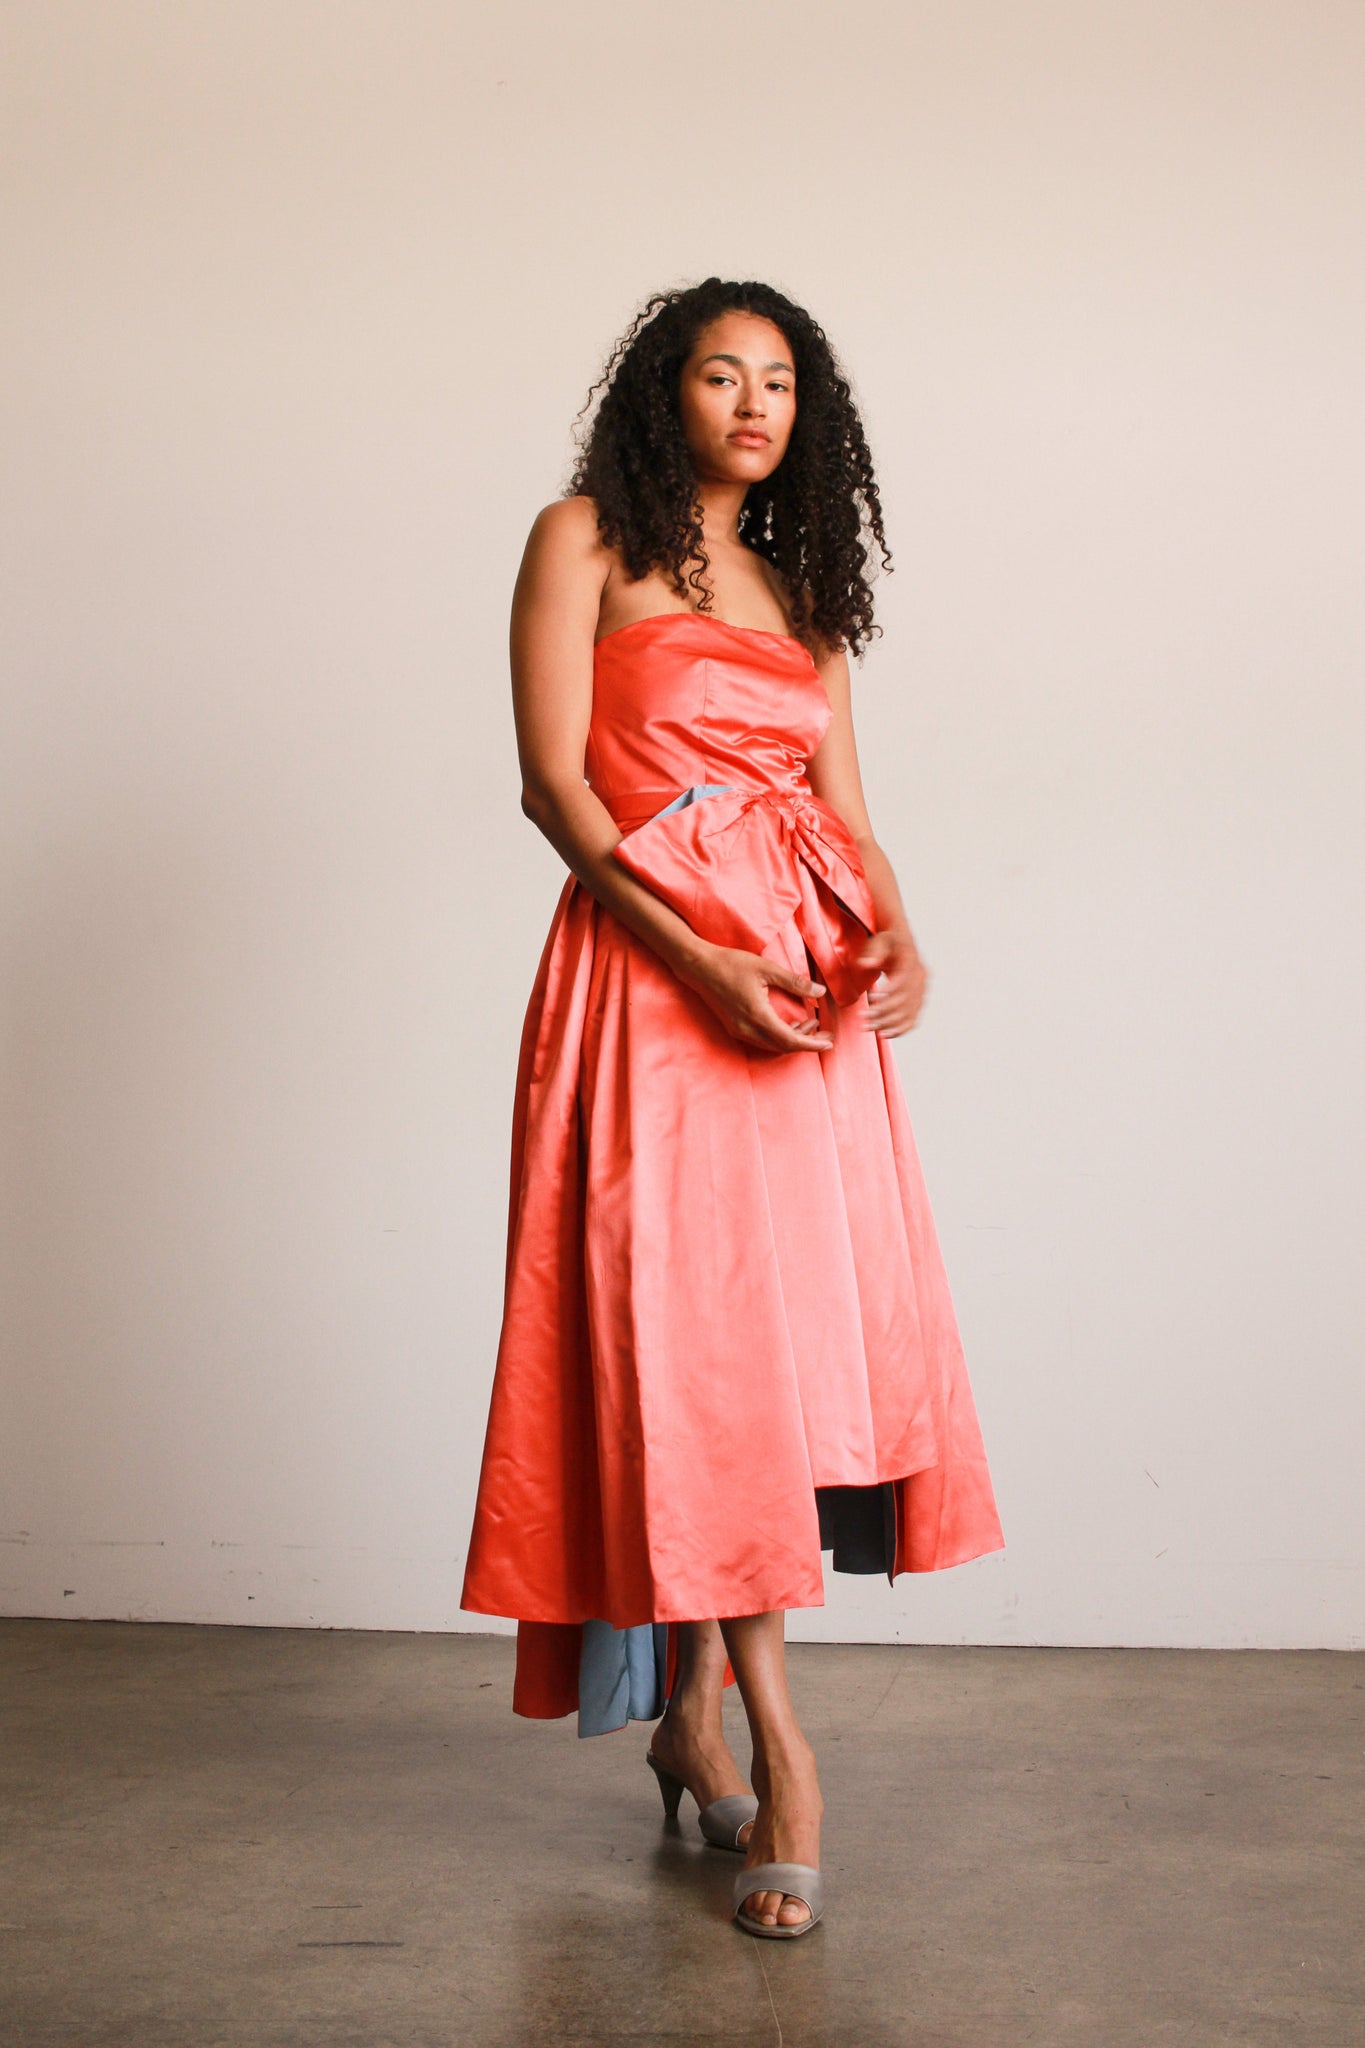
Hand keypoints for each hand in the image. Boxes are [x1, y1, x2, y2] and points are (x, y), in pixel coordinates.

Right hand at [677, 944, 832, 1054]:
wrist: (698, 966)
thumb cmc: (731, 964)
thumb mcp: (767, 969)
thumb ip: (795, 982)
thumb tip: (820, 992)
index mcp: (758, 1016)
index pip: (791, 1040)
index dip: (812, 1044)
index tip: (829, 1043)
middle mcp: (747, 1029)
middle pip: (783, 1047)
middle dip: (806, 1043)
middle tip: (825, 1034)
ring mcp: (739, 1030)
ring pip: (772, 1045)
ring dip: (792, 1039)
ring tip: (809, 1024)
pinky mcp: (734, 1027)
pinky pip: (762, 1040)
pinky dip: (778, 1036)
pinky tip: (788, 1023)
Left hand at [857, 926, 928, 1036]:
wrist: (899, 943)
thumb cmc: (887, 941)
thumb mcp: (878, 940)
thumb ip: (873, 951)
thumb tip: (867, 963)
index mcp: (911, 959)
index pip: (904, 979)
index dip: (890, 992)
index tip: (873, 998)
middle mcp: (921, 976)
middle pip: (906, 1000)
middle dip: (885, 1011)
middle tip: (865, 1017)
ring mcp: (922, 990)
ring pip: (909, 1012)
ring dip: (890, 1023)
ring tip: (870, 1027)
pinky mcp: (918, 1000)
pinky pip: (913, 1018)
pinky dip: (901, 1029)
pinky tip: (886, 1033)